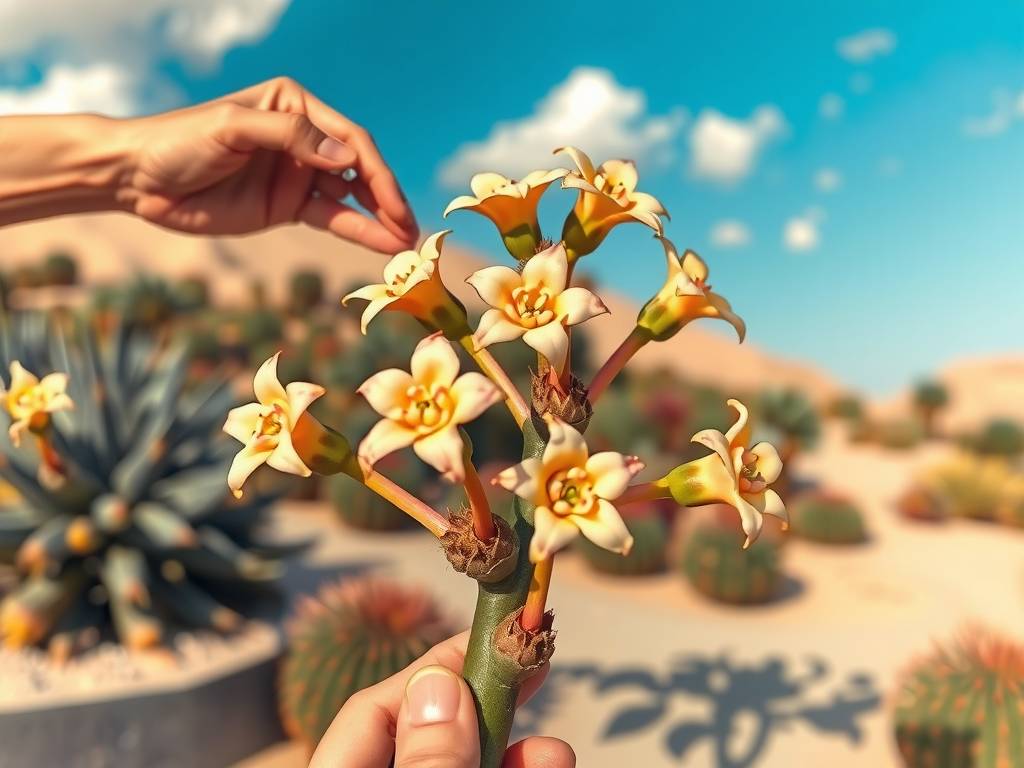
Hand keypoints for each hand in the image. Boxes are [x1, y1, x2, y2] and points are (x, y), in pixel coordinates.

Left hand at [124, 77, 417, 252]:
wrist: (138, 179)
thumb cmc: (179, 141)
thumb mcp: (231, 127)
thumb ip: (288, 137)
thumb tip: (342, 156)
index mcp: (294, 106)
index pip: (348, 138)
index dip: (374, 171)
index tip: (390, 202)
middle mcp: (303, 139)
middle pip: (358, 169)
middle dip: (387, 198)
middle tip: (411, 230)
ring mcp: (298, 174)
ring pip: (351, 198)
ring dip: (380, 219)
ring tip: (405, 244)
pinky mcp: (288, 206)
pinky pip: (332, 219)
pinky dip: (358, 231)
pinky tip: (382, 245)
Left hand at [310, 631, 574, 767]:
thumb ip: (428, 763)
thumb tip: (437, 684)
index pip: (370, 712)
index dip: (431, 672)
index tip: (488, 640)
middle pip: (421, 735)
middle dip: (482, 707)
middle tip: (530, 669)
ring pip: (458, 764)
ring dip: (509, 748)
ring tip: (557, 753)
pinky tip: (547, 765)